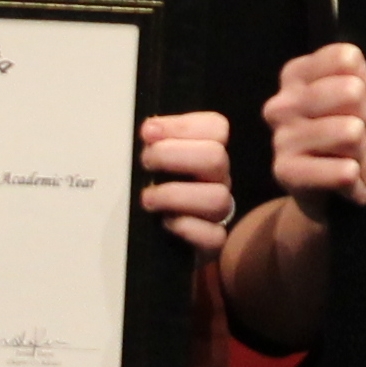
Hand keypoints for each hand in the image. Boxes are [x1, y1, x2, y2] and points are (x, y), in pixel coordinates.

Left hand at [140, 111, 235, 253]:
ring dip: (176, 194)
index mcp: (208, 153)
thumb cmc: (158, 192)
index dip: (182, 125)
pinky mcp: (213, 241)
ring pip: (217, 197)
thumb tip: (149, 131)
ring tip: (148, 198)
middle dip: (173, 155)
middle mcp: (218, 179)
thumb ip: (156, 143)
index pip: (216, 128)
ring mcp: (219, 211)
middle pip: (216, 157)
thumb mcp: (156, 162)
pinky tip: (167, 223)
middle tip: (146, 162)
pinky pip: (214, 236)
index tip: (149, 132)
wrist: (161, 239)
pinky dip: (189, 228)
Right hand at [264, 44, 365, 210]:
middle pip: (352, 91)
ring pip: (351, 132)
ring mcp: (282, 136)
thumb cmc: (336, 143)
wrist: (316, 195)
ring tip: (361, 166)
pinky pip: (345, 171)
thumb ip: (365, 92)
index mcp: (297, 75)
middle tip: (365, 142)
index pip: (347, 59)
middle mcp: (284, 102)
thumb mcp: (349, 106)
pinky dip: (360, 184)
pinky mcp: (285, 171)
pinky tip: (354, 187)